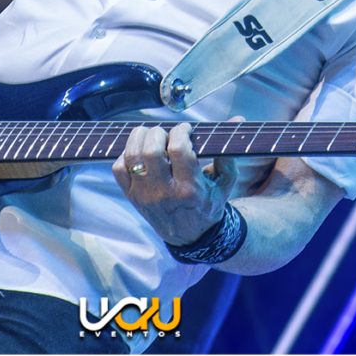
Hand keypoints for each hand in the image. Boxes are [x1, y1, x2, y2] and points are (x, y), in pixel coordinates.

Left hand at [112, 119, 239, 246]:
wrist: (191, 236)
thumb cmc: (209, 203)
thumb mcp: (225, 182)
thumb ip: (228, 152)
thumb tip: (237, 119)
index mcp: (190, 189)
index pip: (178, 149)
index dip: (181, 131)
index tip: (185, 129)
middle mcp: (165, 193)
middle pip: (151, 150)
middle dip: (158, 133)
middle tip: (166, 133)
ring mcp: (145, 196)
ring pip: (132, 157)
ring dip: (138, 138)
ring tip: (149, 135)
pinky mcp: (132, 197)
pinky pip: (119, 169)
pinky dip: (125, 155)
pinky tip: (139, 152)